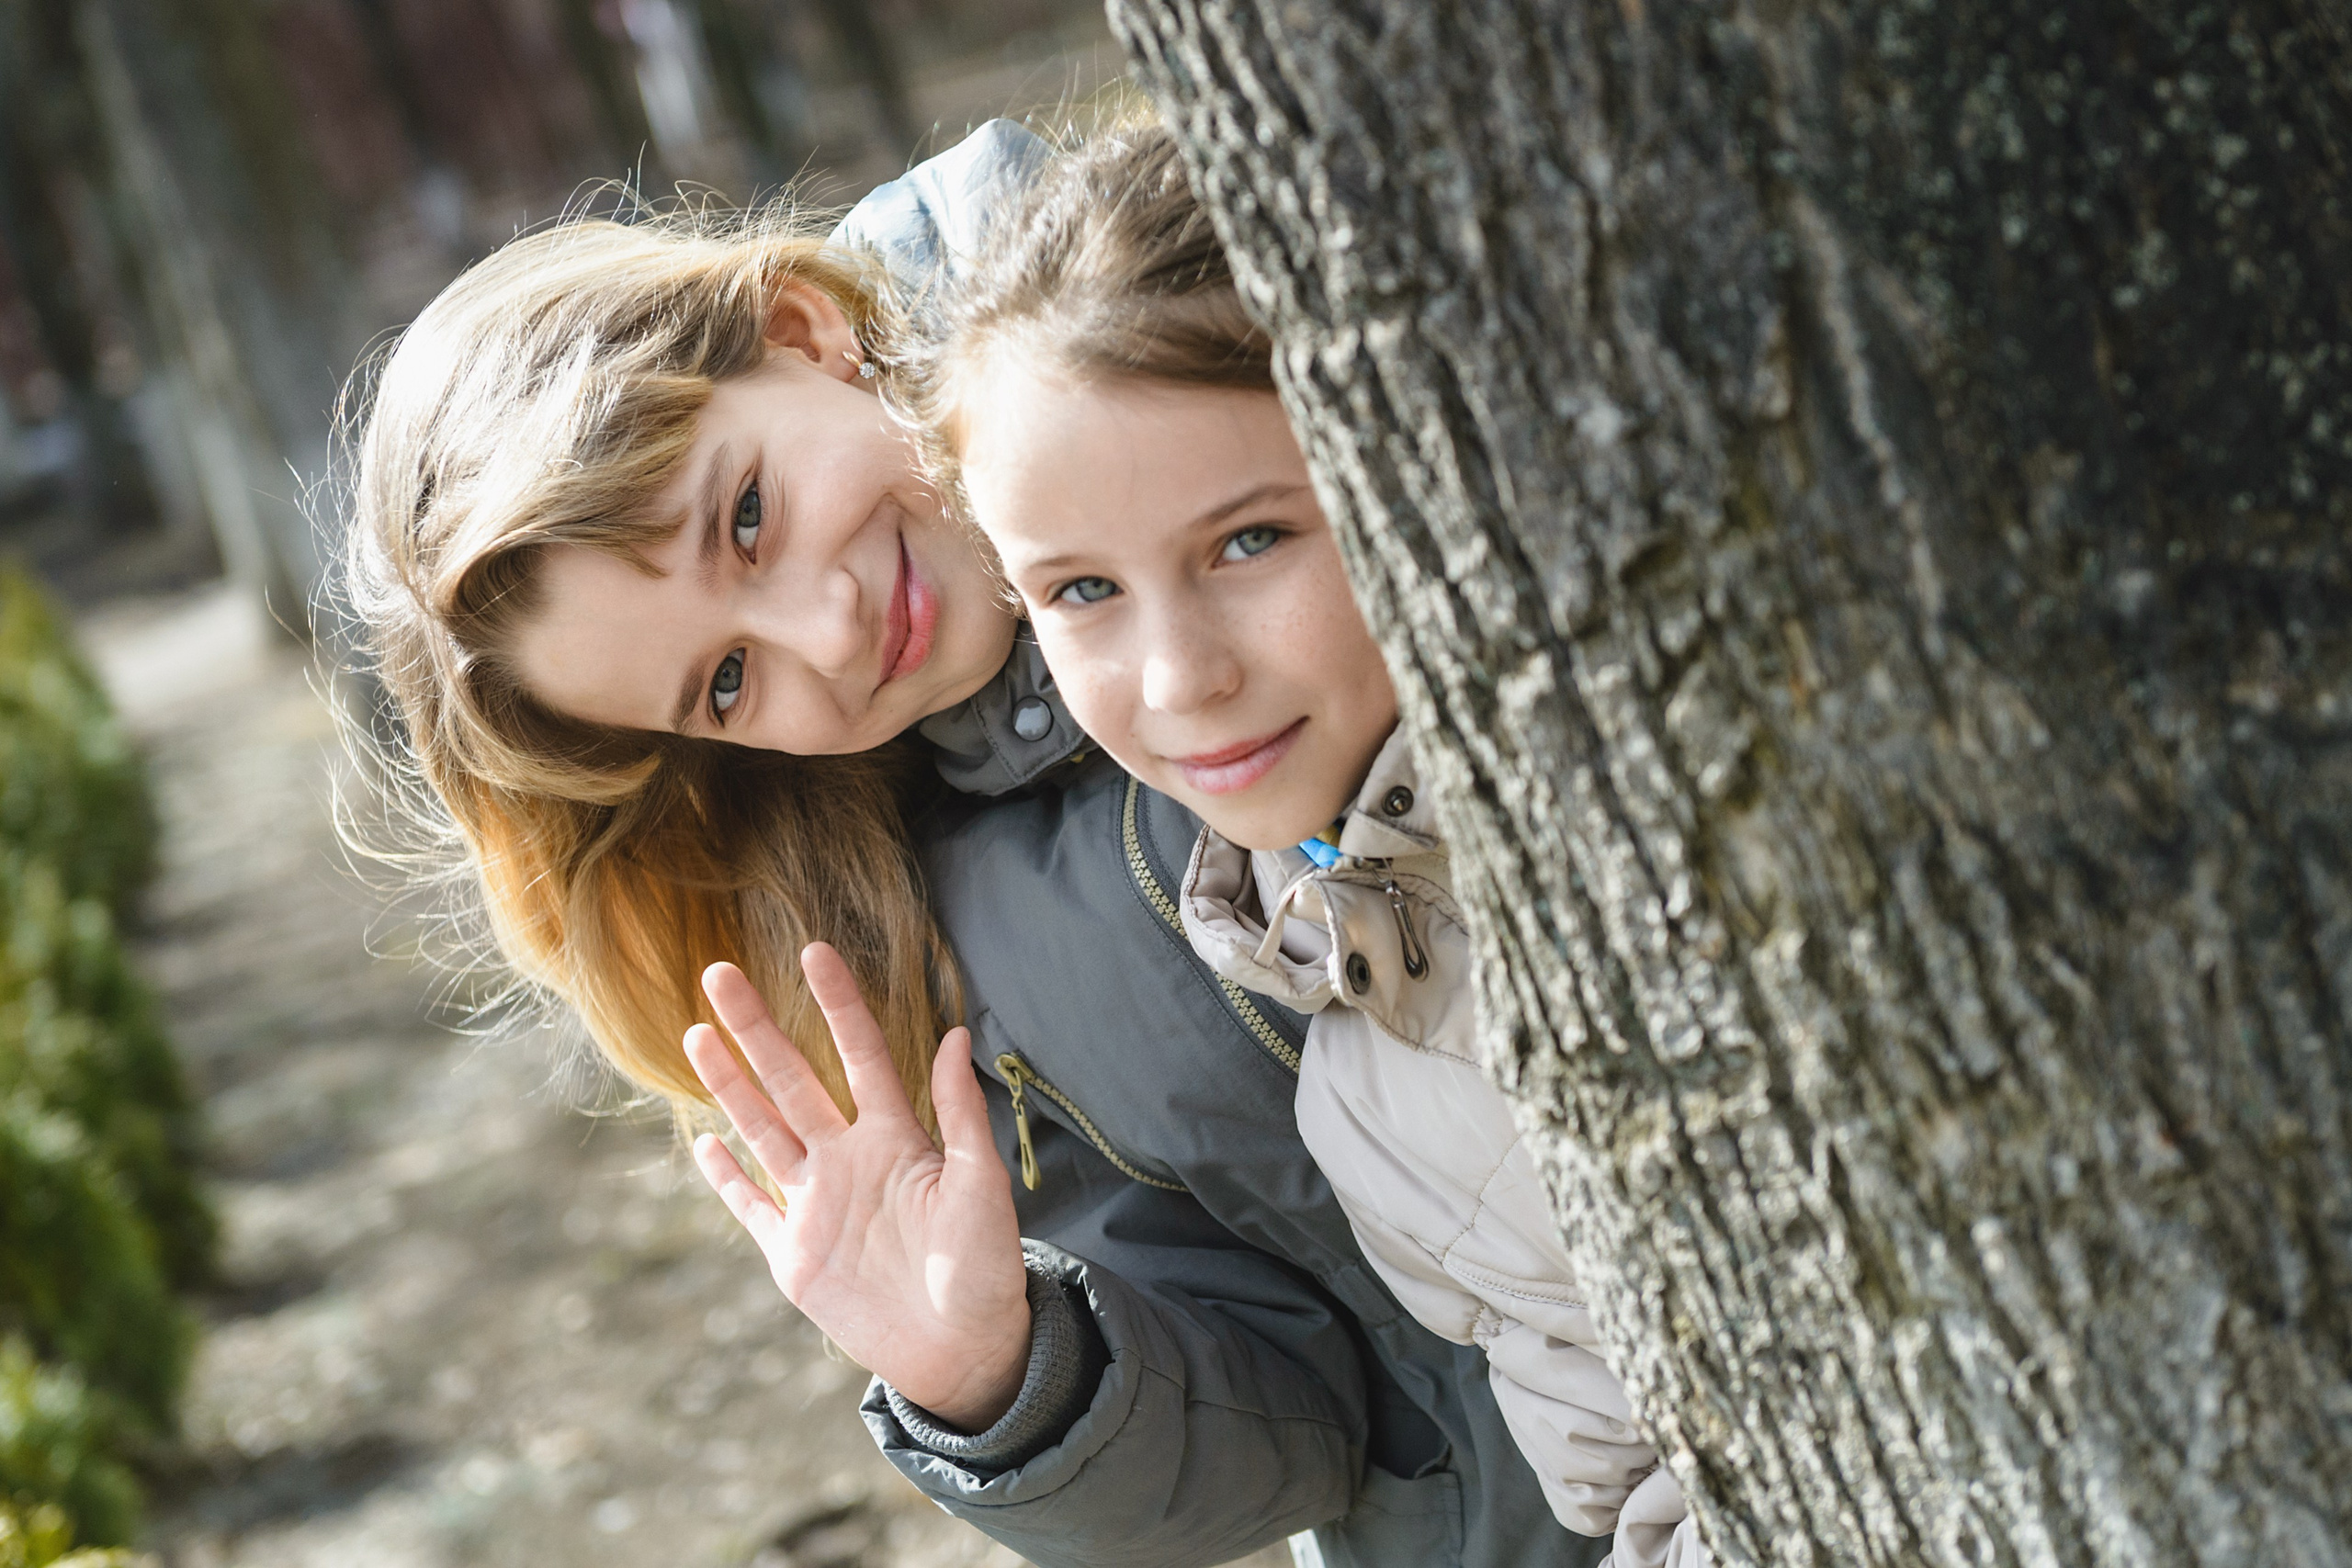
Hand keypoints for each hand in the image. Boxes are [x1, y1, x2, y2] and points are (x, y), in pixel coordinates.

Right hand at [685, 943, 1031, 1429]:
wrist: (965, 1348)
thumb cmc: (986, 1265)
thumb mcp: (981, 1183)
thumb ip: (960, 1113)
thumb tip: (957, 1035)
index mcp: (896, 1137)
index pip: (859, 1054)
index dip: (837, 1004)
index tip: (813, 951)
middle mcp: (848, 1159)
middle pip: (792, 1080)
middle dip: (756, 1028)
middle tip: (719, 974)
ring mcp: (815, 1204)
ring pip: (761, 1129)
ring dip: (730, 1085)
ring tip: (697, 1033)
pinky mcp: (793, 1254)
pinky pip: (751, 1206)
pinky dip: (725, 1178)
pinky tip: (704, 1141)